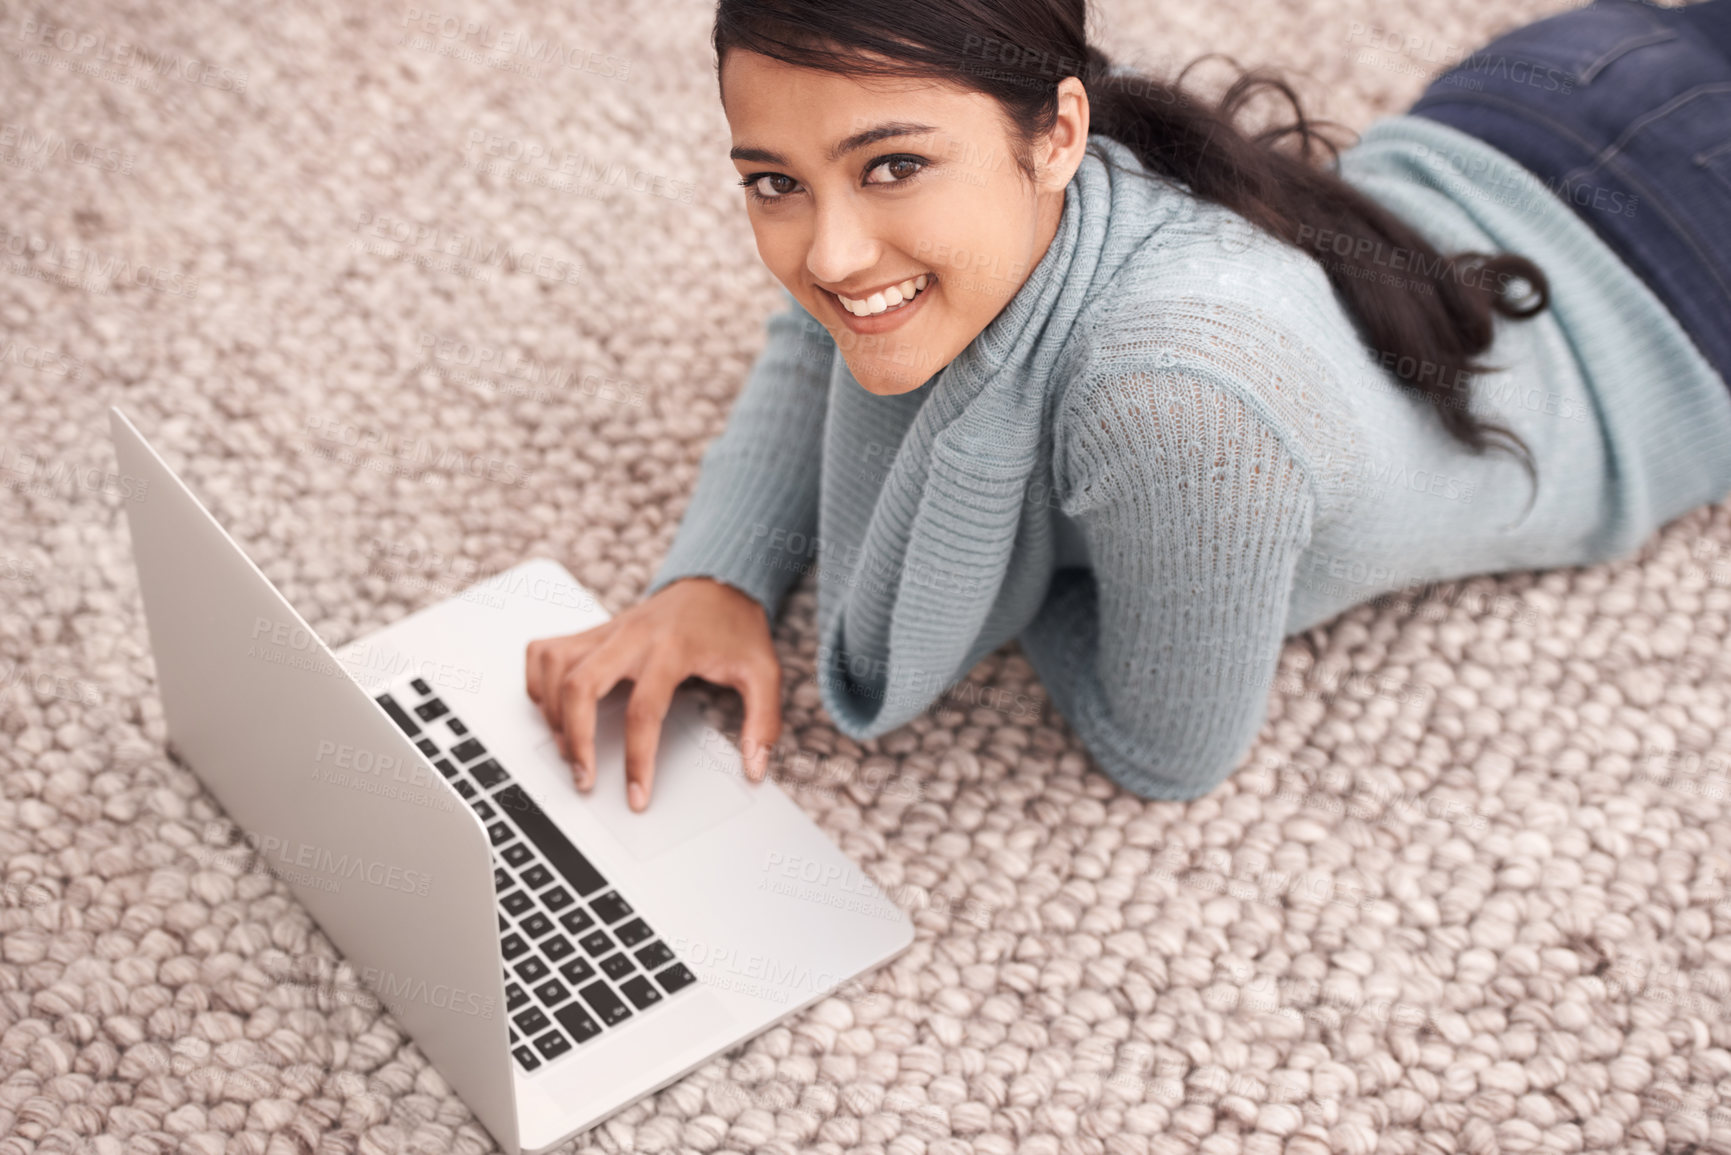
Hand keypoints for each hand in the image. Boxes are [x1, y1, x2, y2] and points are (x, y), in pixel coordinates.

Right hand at [524, 576, 781, 810]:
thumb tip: (755, 768)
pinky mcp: (594, 630)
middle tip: (584, 779)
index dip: (637, 760)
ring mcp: (608, 630)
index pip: (644, 710)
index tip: (636, 796)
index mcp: (673, 648)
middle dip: (575, 739)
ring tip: (570, 750)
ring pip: (556, 666)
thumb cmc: (736, 627)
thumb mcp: (764, 671)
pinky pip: (546, 650)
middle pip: (580, 684)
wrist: (718, 581)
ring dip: (554, 713)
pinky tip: (554, 708)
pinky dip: (539, 681)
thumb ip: (763, 721)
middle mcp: (632, 636)